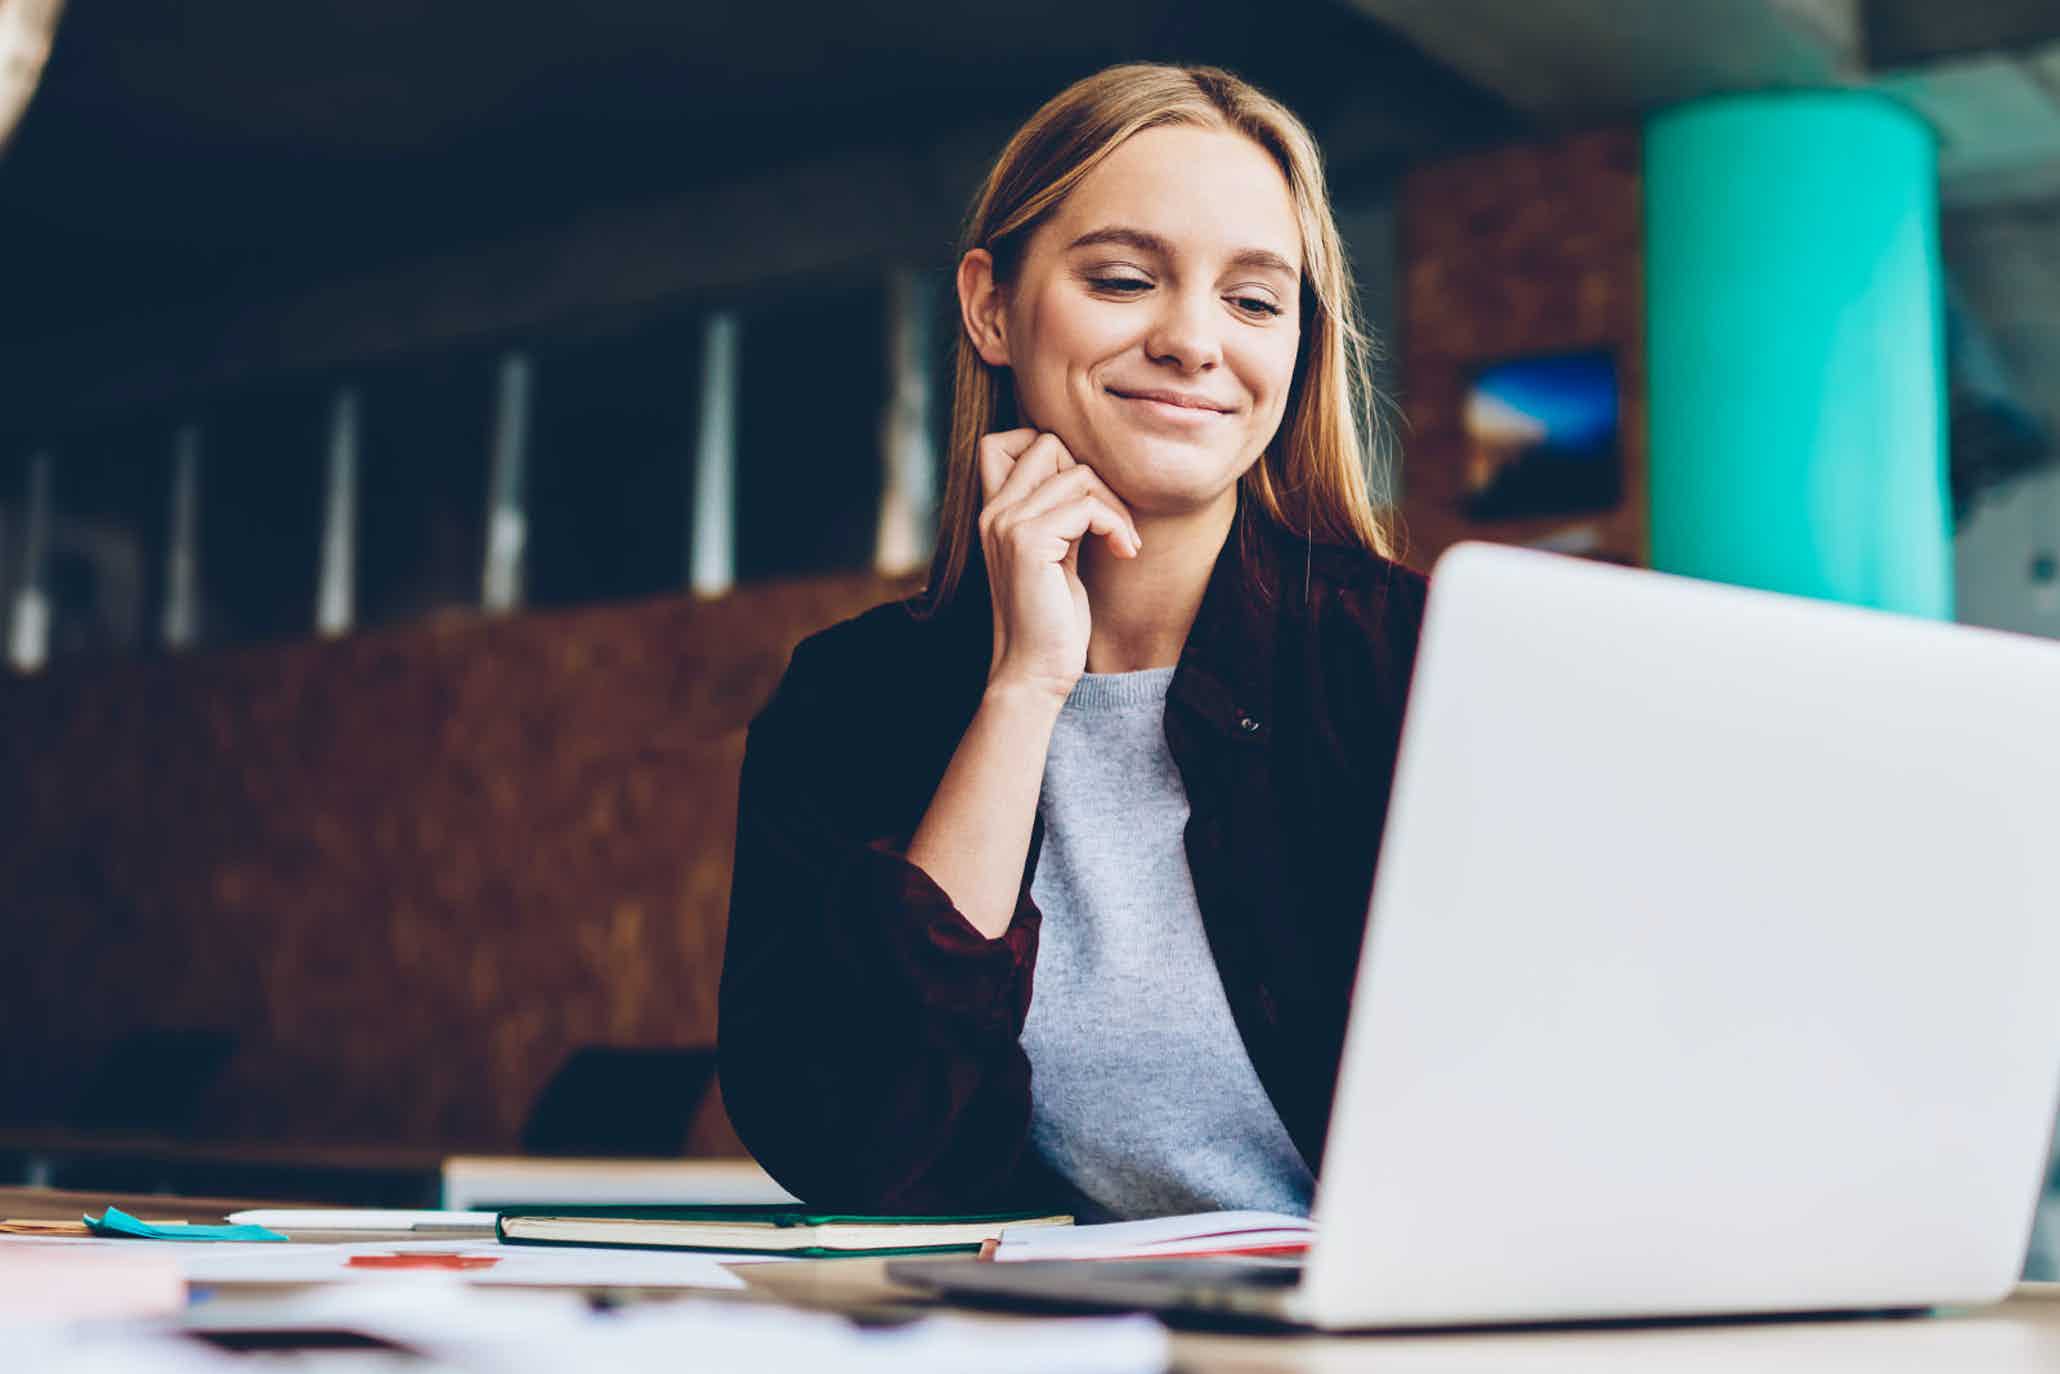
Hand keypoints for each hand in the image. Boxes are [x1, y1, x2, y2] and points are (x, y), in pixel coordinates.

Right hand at [976, 429, 1141, 700]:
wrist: (1033, 672)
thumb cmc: (1051, 620)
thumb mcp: (1054, 555)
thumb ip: (1058, 515)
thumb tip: (1088, 475)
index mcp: (994, 513)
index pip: (1003, 440)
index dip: (1051, 452)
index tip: (1083, 497)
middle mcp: (993, 512)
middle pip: (1046, 443)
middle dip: (1093, 475)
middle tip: (1111, 519)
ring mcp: (1007, 524)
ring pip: (1076, 472)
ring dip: (1114, 504)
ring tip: (1122, 540)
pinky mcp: (1029, 542)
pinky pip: (1088, 506)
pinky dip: (1116, 525)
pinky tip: (1124, 552)